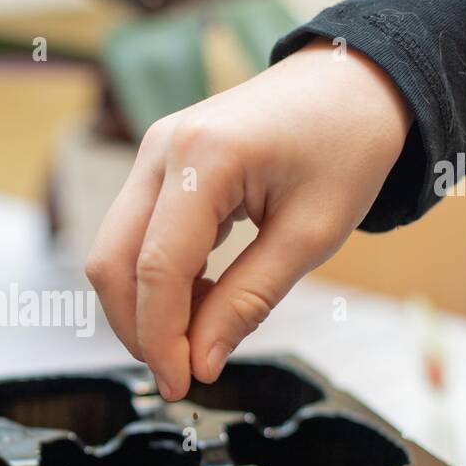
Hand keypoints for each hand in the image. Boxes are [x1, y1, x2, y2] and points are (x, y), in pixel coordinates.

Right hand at [85, 38, 412, 399]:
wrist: (353, 80)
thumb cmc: (347, 146)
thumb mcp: (312, 235)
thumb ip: (249, 301)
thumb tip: (201, 364)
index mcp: (203, 157)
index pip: (157, 268)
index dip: (161, 337)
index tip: (181, 384)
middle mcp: (161, 149)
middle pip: (112, 261)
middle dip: (138, 328)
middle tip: (181, 372)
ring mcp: (153, 152)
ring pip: (114, 251)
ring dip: (144, 305)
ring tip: (201, 332)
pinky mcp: (158, 163)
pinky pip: (135, 234)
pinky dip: (156, 279)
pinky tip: (201, 297)